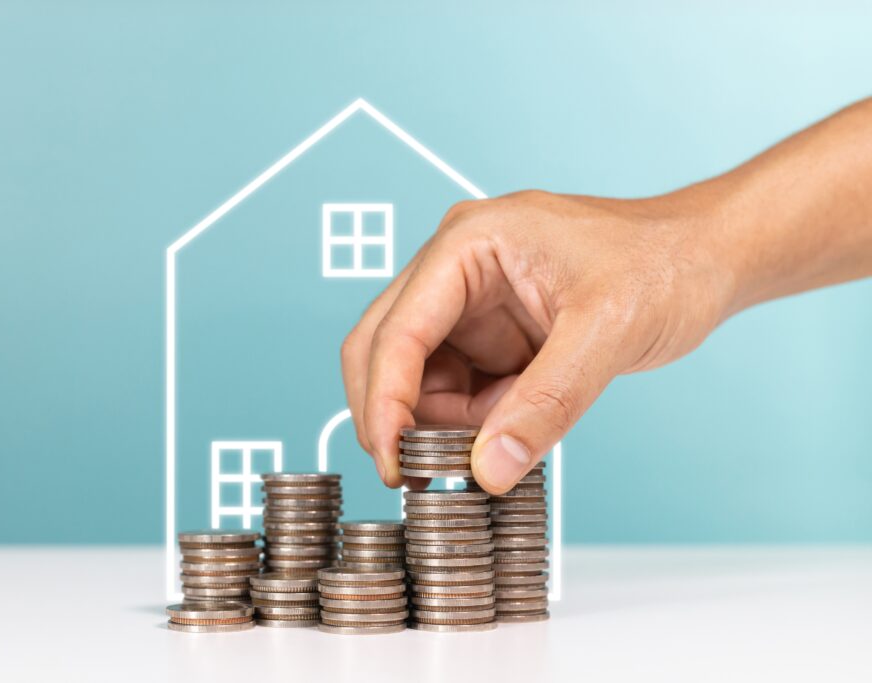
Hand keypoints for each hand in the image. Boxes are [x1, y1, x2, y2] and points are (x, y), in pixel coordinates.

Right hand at [341, 190, 732, 492]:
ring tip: (493, 446)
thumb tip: (490, 469)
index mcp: (468, 243)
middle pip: (384, 349)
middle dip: (394, 415)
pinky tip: (507, 431)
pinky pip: (454, 388)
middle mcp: (455, 268)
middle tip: (416, 474)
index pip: (398, 330)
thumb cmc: (665, 264)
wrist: (707, 258)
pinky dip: (468, 423)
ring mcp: (469, 302)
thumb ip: (547, 403)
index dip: (384, 402)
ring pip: (415, 377)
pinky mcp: (489, 333)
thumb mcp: (608, 332)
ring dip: (439, 424)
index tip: (393, 462)